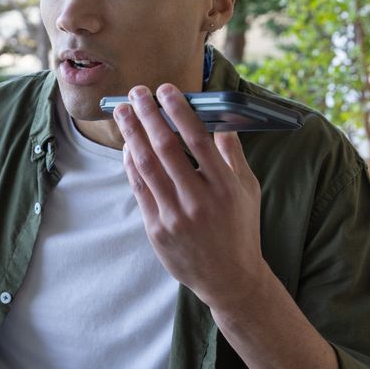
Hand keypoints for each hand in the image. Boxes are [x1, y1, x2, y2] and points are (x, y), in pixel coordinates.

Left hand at [113, 84, 267, 310]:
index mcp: (224, 186)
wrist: (229, 279)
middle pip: (166, 148)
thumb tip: (223, 120)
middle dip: (148, 115)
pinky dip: (131, 164)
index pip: (197, 138)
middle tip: (136, 93)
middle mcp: (198, 200)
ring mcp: (175, 216)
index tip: (165, 90)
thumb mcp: (247, 190)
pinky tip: (127, 146)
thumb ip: (232, 154)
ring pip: (147, 166)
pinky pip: (139, 189)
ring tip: (122, 113)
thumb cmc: (240, 229)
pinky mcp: (157, 230)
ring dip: (131, 135)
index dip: (178, 110)